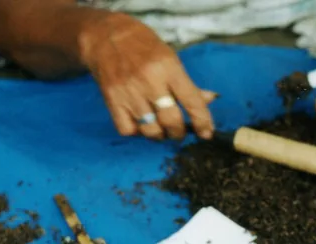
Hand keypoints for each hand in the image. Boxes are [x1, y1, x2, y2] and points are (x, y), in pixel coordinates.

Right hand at [77, 12, 215, 139]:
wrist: (105, 35)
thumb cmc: (143, 46)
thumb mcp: (170, 58)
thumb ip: (188, 83)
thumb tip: (210, 99)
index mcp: (168, 67)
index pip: (192, 101)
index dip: (202, 121)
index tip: (206, 133)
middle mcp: (149, 81)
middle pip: (171, 120)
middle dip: (179, 132)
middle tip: (179, 131)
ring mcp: (129, 92)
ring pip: (150, 130)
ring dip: (160, 135)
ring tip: (161, 129)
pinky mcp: (112, 100)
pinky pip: (128, 130)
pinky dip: (137, 132)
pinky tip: (140, 123)